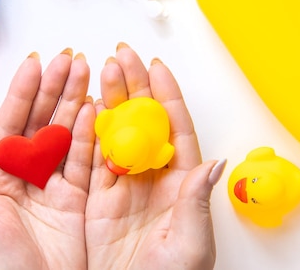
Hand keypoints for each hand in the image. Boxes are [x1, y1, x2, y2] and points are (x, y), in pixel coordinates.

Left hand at [0, 50, 94, 269]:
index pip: (10, 124)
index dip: (23, 93)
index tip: (35, 64)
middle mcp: (25, 173)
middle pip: (41, 120)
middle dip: (54, 88)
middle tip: (68, 58)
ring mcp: (53, 183)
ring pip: (65, 132)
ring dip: (75, 101)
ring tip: (86, 70)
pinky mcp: (77, 197)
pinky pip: (86, 158)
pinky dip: (92, 133)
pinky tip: (96, 108)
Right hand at [85, 43, 225, 269]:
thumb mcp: (191, 243)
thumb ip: (196, 202)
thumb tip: (214, 164)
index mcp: (181, 183)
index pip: (174, 129)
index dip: (166, 95)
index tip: (157, 65)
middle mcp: (152, 177)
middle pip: (143, 121)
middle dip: (134, 87)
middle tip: (122, 56)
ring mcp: (123, 186)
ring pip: (116, 132)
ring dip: (110, 101)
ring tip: (102, 70)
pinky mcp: (97, 199)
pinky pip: (92, 159)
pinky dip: (88, 133)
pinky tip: (85, 107)